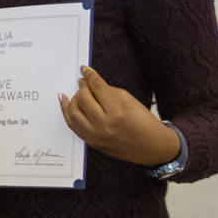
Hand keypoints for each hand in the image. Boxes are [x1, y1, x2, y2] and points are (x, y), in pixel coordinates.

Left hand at [58, 66, 180, 165]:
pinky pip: (72, 125)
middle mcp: (104, 125)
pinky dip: (67, 112)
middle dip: (82, 86)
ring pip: (74, 112)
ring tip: (78, 92)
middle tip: (83, 81)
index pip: (96, 88)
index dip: (89, 76)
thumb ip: (108, 90)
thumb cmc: (144, 123)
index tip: (85, 70)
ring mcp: (96, 136)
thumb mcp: (130, 101)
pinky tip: (65, 102)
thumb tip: (90, 81)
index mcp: (117, 112)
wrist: (152, 147)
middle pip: (83, 98)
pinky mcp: (91, 143)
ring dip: (73, 98)